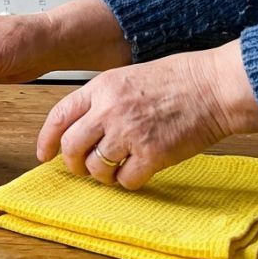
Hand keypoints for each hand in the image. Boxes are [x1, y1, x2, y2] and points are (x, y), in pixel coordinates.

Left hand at [35, 40, 257, 189]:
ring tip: (115, 169)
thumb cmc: (175, 80)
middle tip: (83, 168)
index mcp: (100, 88)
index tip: (44, 154)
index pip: (59, 117)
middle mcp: (109, 110)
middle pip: (72, 147)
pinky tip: (138, 171)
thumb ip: (101, 101)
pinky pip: (126, 180)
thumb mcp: (126, 77)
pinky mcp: (152, 154)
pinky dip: (129, 181)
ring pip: (96, 168)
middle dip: (73, 163)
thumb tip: (81, 128)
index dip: (47, 140)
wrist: (213, 87)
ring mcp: (129, 133)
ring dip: (102, 175)